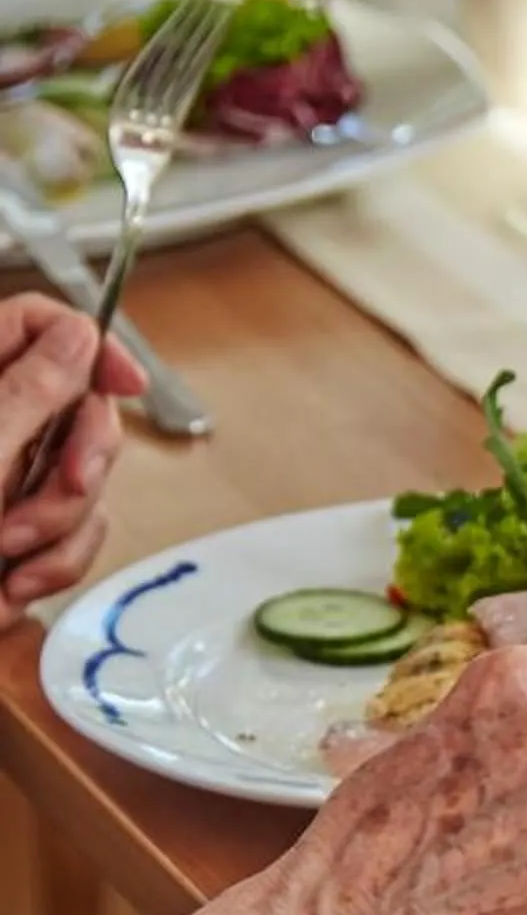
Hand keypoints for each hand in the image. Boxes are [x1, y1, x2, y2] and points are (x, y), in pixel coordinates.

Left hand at [0, 298, 145, 623]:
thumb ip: (29, 391)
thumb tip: (79, 337)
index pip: (34, 325)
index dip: (89, 346)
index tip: (126, 385)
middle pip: (76, 409)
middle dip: (79, 464)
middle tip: (65, 489)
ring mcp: (0, 486)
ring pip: (80, 484)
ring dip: (59, 531)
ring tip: (8, 559)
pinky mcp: (12, 538)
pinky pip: (69, 540)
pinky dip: (49, 568)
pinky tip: (6, 588)